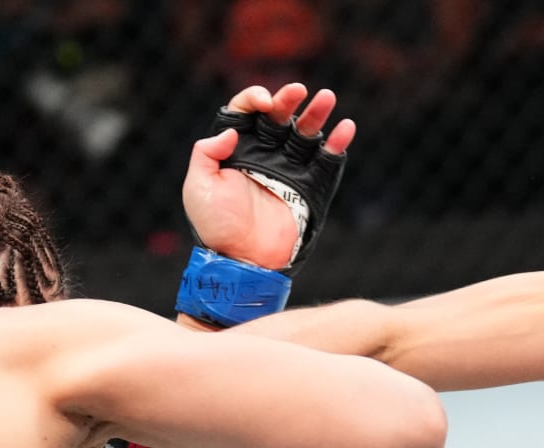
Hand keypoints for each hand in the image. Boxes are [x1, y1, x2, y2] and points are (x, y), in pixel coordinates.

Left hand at [181, 82, 353, 268]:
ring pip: (305, 134)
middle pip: (279, 117)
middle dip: (288, 100)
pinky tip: (346, 127)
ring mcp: (288, 171)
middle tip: (298, 90)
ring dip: (317, 114)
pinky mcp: (310, 189)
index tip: (263, 104)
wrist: (243, 261)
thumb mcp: (198, 187)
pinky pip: (326, 162)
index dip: (254, 99)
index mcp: (236, 151)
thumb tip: (232, 131)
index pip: (247, 112)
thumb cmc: (216, 227)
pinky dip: (338, 144)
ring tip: (327, 98)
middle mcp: (263, 156)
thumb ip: (205, 153)